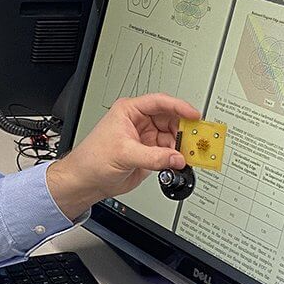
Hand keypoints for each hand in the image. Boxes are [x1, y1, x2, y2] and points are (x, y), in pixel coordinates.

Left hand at [46, 93, 199, 218]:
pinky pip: (170, 152)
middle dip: (184, 129)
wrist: (86, 181)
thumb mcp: (124, 154)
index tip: (194, 115)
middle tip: (197, 139)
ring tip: (190, 154)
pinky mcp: (149, 154)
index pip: (159, 102)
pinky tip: (180, 162)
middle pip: (171, 119)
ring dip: (182, 145)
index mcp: (129, 111)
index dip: (179, 106)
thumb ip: (154, 156)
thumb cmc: (92, 159)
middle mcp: (139, 122)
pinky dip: (178, 157)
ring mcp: (145, 138)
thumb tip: (177, 157)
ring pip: (173, 136)